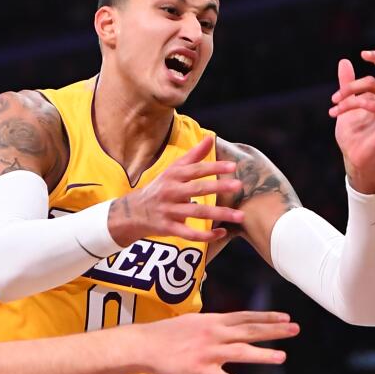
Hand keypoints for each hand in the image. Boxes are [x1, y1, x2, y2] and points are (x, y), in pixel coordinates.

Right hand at [108, 136, 244, 245]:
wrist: (133, 212)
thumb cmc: (159, 188)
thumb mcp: (173, 170)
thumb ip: (193, 156)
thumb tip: (210, 138)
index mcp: (173, 176)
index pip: (196, 170)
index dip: (214, 167)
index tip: (233, 166)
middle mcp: (170, 192)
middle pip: (197, 189)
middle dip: (219, 188)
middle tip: (239, 186)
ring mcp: (169, 211)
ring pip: (197, 213)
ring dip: (220, 214)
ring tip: (241, 216)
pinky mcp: (168, 228)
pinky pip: (189, 233)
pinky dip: (206, 235)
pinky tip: (222, 233)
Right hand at [140, 311, 298, 373]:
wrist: (144, 345)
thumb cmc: (166, 333)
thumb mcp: (192, 321)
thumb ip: (212, 325)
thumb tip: (227, 325)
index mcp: (213, 321)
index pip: (246, 317)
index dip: (267, 317)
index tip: (286, 317)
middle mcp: (214, 334)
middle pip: (249, 331)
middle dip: (274, 330)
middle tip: (295, 329)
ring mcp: (208, 352)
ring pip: (241, 352)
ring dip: (263, 354)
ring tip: (282, 357)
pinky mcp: (200, 370)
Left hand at [329, 51, 374, 192]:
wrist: (354, 157)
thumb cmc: (352, 133)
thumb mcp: (345, 104)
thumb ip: (347, 84)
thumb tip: (344, 61)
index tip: (363, 53)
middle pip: (372, 81)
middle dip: (349, 88)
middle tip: (333, 100)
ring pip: (371, 95)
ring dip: (348, 102)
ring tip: (334, 112)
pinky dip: (365, 105)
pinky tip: (350, 109)